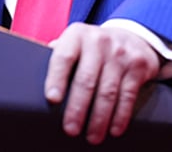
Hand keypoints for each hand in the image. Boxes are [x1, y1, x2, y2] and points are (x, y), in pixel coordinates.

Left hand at [44, 22, 160, 144]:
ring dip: (99, 118)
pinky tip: (113, 129)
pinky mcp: (138, 66)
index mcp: (77, 35)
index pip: (64, 56)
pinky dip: (120, 116)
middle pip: (86, 79)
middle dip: (77, 108)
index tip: (52, 99)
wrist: (132, 37)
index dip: (56, 78)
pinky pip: (128, 95)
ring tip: (92, 137)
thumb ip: (58, 56)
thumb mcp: (75, 43)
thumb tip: (32, 78)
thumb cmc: (93, 48)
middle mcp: (99, 41)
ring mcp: (120, 53)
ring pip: (108, 91)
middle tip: (70, 129)